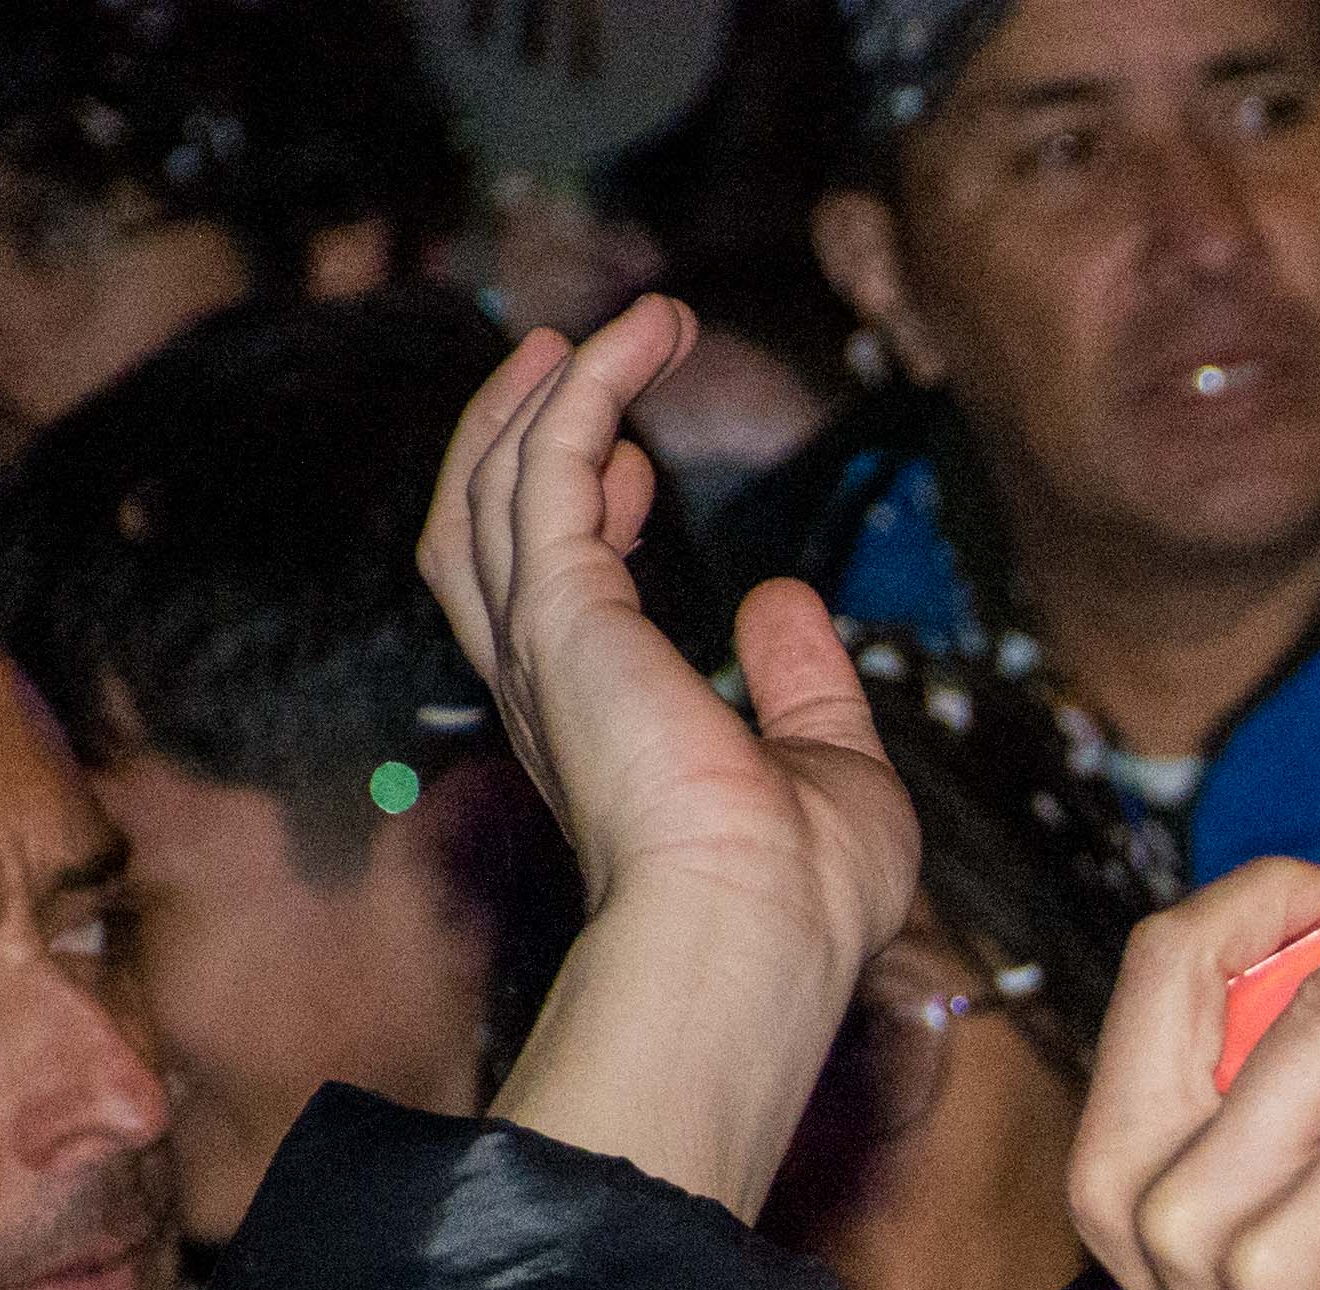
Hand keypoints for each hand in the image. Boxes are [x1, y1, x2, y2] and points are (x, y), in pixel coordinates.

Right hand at [422, 295, 914, 994]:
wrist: (761, 932)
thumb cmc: (805, 895)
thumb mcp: (834, 767)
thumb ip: (808, 683)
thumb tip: (785, 600)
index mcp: (598, 731)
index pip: (551, 599)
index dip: (583, 519)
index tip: (639, 475)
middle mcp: (547, 688)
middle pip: (485, 529)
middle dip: (523, 434)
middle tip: (570, 355)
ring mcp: (541, 650)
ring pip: (496, 486)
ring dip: (548, 394)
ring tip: (615, 327)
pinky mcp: (561, 611)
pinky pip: (555, 462)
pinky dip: (589, 389)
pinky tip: (640, 340)